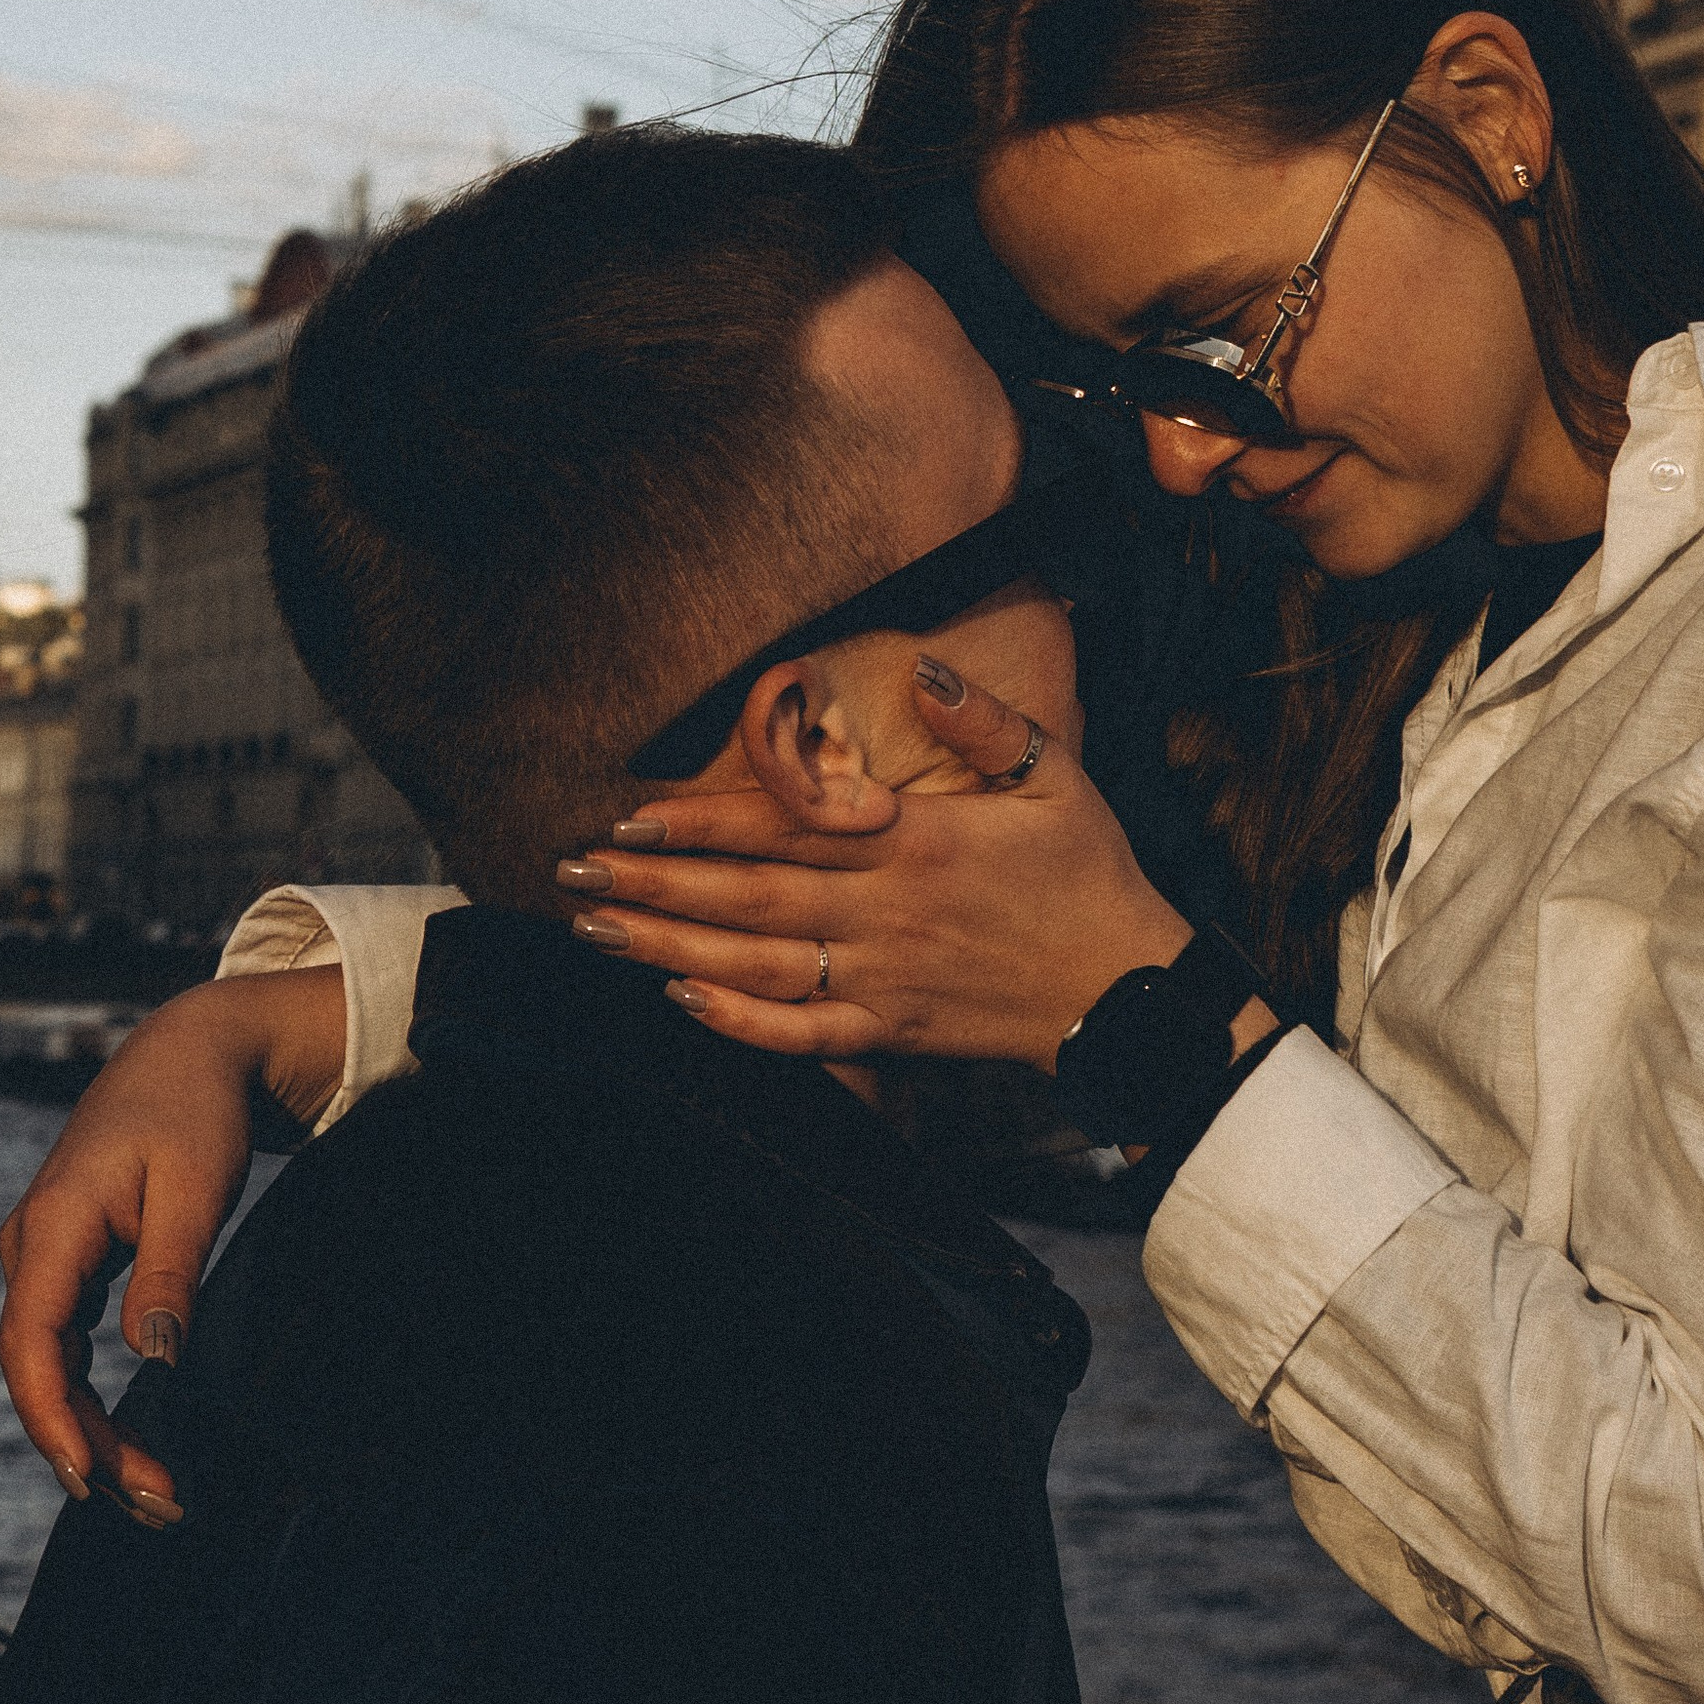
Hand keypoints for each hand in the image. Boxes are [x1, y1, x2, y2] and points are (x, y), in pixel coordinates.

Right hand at [0, 967, 345, 1519]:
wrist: (187, 1055)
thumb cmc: (194, 1112)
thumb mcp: (195, 1188)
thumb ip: (171, 1272)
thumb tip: (155, 1360)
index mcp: (54, 1224)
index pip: (30, 1342)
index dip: (51, 1418)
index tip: (89, 1476)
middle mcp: (33, 1246)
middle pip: (39, 1369)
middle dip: (87, 1444)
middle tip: (158, 1503)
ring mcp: (45, 1257)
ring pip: (49, 1366)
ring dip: (92, 1430)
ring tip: (153, 1491)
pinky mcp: (68, 1265)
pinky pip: (64, 1348)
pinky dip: (92, 1399)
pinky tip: (126, 1444)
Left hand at [560, 658, 1190, 1067]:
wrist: (1128, 992)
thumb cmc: (1088, 874)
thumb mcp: (1054, 775)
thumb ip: (983, 720)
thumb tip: (924, 669)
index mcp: (917, 842)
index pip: (789, 827)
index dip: (704, 821)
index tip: (633, 812)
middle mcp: (887, 913)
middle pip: (749, 898)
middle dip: (655, 881)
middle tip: (574, 869)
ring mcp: (885, 979)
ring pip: (757, 966)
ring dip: (670, 945)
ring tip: (597, 927)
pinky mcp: (894, 1032)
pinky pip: (802, 1034)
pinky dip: (738, 1024)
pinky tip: (680, 1000)